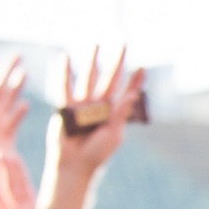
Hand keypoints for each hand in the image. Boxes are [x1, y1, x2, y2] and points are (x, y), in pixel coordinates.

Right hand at [43, 48, 144, 202]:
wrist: (75, 165)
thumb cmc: (97, 154)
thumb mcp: (113, 134)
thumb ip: (121, 114)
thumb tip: (133, 94)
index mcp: (114, 113)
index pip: (127, 91)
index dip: (135, 80)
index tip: (143, 67)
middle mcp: (100, 105)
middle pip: (109, 78)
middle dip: (116, 62)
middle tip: (122, 43)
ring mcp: (83, 104)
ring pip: (89, 78)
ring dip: (92, 61)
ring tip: (94, 44)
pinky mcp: (66, 106)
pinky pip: (65, 86)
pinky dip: (64, 72)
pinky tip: (65, 57)